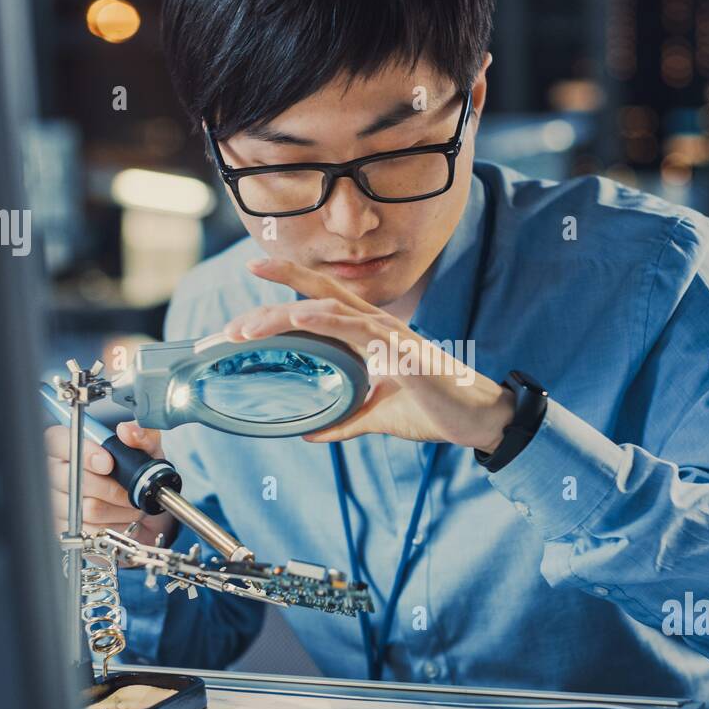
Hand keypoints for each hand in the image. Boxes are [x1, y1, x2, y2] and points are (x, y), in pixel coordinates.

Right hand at [44, 421, 174, 548]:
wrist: (141, 506)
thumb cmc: (135, 472)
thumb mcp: (146, 450)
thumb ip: (141, 436)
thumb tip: (128, 430)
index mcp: (69, 444)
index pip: (58, 443)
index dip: (84, 454)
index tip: (108, 463)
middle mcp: (56, 471)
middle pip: (74, 480)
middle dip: (112, 487)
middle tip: (130, 488)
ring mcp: (58, 500)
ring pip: (87, 507)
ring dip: (118, 508)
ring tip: (129, 502)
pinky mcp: (65, 526)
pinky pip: (90, 529)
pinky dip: (113, 525)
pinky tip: (120, 517)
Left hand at [223, 258, 514, 451]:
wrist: (478, 420)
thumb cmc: (435, 409)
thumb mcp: (378, 416)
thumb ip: (344, 420)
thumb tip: (310, 432)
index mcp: (368, 334)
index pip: (320, 300)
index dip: (286, 283)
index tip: (251, 275)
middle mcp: (375, 325)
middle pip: (315, 293)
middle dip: (270, 298)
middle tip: (230, 324)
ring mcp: (388, 333)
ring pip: (325, 309)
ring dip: (281, 315)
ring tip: (247, 329)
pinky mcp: (400, 351)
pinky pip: (356, 329)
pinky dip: (325, 320)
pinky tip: (299, 317)